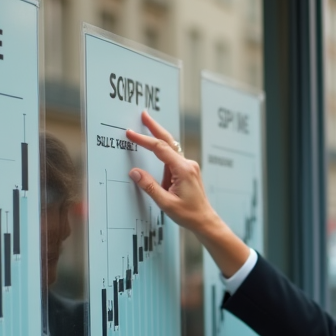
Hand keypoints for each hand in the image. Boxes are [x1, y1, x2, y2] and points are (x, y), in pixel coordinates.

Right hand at [125, 111, 218, 233]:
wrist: (205, 221)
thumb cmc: (188, 214)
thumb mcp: (165, 203)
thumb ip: (149, 186)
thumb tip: (134, 172)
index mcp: (183, 169)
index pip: (160, 148)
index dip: (144, 140)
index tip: (131, 133)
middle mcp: (188, 164)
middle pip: (169, 141)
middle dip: (155, 127)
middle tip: (144, 114)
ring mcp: (189, 167)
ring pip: (171, 149)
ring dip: (158, 141)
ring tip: (145, 132)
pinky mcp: (188, 171)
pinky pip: (173, 159)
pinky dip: (163, 154)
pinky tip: (157, 160)